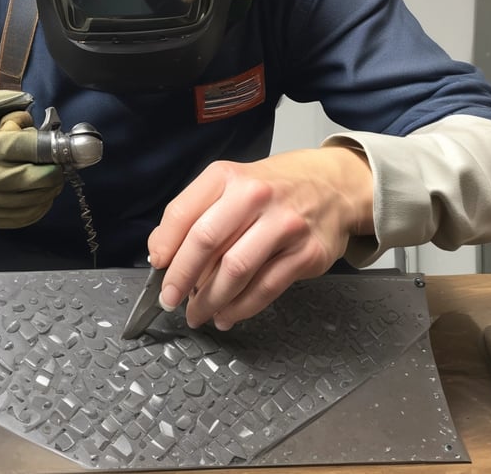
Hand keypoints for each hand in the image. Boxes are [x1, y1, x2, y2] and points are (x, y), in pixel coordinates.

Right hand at [0, 90, 62, 227]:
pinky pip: (20, 218)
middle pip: (30, 179)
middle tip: (60, 163)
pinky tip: (42, 196)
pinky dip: (38, 208)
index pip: (19, 148)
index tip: (59, 144)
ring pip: (29, 201)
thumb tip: (30, 100)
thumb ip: (1, 101)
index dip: (45, 146)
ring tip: (53, 178)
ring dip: (50, 190)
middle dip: (53, 171)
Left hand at [147, 147, 373, 329]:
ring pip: (235, 270)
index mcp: (228, 177)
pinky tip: (227, 315)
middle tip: (169, 299)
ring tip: (197, 313)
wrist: (334, 185)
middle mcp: (256, 196)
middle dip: (181, 278)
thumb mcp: (231, 185)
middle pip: (206, 242)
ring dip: (209, 300)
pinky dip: (240, 308)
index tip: (157, 266)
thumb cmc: (273, 189)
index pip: (183, 213)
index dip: (165, 245)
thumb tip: (161, 252)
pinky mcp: (306, 253)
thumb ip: (195, 213)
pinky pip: (265, 288)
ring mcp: (285, 225)